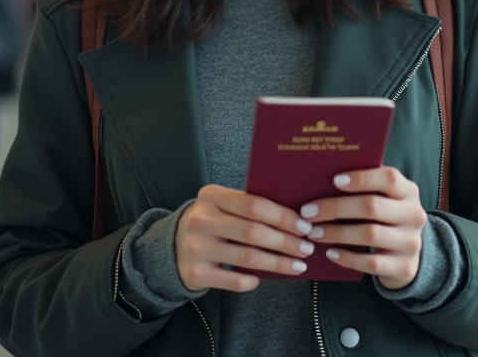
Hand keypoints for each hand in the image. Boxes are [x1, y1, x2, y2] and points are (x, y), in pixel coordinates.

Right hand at [174, 184, 316, 292]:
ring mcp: (196, 247)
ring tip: (297, 265)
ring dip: (278, 263)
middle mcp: (201, 220)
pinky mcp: (195, 273)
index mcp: (211, 196)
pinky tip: (263, 278)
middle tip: (306, 248)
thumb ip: (248, 207)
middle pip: (254, 231)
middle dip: (286, 241)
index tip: (304, 226)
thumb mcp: (221, 206)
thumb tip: (294, 219)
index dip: (283, 216)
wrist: (170, 247)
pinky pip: (234, 280)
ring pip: (248, 257)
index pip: (254, 204)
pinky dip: (253, 280)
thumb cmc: (209, 223)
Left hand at [299, 167, 426, 289]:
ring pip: (369, 234)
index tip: (335, 180)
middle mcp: (413, 215)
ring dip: (336, 233)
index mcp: (408, 191)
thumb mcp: (384, 200)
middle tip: (308, 212)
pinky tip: (330, 253)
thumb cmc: (385, 219)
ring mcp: (411, 242)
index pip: (389, 178)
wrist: (407, 256)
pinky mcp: (403, 267)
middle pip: (372, 206)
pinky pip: (371, 263)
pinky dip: (347, 257)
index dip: (362, 178)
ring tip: (314, 233)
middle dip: (336, 208)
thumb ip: (365, 188)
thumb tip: (323, 177)